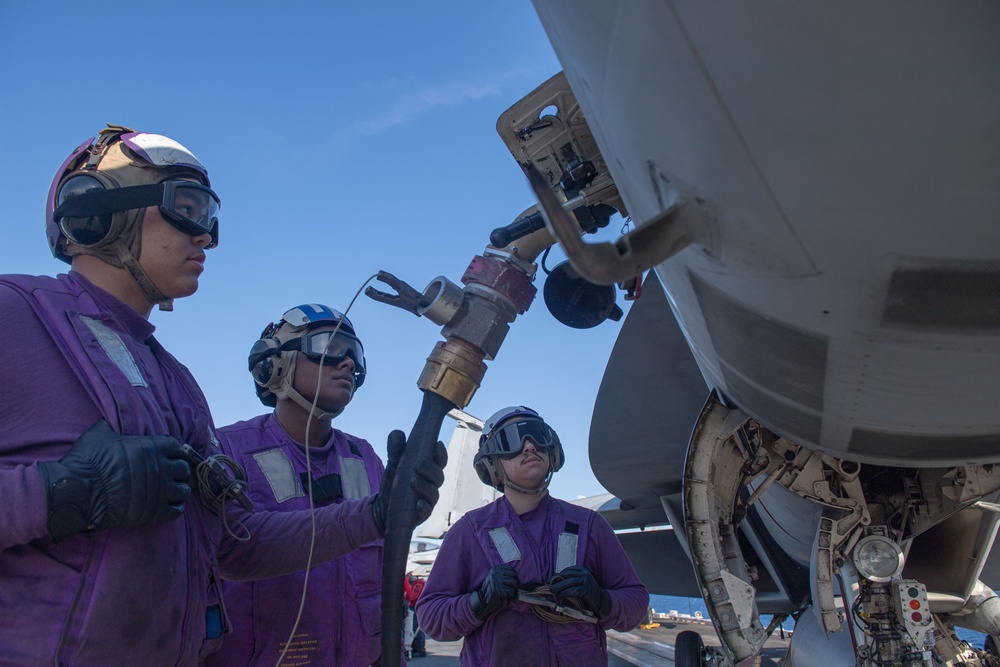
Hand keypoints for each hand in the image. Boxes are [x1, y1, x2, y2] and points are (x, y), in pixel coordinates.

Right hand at [38, 419, 191, 540]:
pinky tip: (168, 505)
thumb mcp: (99, 434)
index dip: (172, 451)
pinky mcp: (154, 512)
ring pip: (184, 490)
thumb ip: (112, 426)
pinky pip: (176, 510)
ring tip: (171, 491)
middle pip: (183, 468)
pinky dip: (175, 508)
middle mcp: (161, 468)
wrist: (77, 493)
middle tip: (171, 475)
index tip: (167, 455)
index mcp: (151, 447)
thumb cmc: (87, 461)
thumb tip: (110, 420)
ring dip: (179, 489)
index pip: (176, 446)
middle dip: (178, 471)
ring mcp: (160, 491)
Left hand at [372, 430, 447, 535]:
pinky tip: (417, 503)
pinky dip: (423, 507)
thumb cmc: (395, 483)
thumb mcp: (393, 465)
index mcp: (427, 471)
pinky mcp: (420, 515)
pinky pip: (426, 512)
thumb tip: (397, 433)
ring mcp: (427, 501)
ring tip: (413, 481)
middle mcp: (430, 485)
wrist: (381, 509)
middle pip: (438, 476)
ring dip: (425, 486)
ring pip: (433, 493)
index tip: (437, 444)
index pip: (439, 461)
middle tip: (417, 464)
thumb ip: (395, 450)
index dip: (441, 453)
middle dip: (430, 469)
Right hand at [470, 564, 518, 619]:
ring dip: (516, 590)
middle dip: (517, 583)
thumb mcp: (496, 577)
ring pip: (514, 583)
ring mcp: (497, 581)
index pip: (511, 569)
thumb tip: (517, 576)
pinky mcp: (499, 590)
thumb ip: (504, 574)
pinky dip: (513, 596)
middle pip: (514, 576)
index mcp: (496, 569)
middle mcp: (496, 573)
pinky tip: (512, 598)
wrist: (483, 598)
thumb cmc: (492, 588)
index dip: (515, 576)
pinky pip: (511, 591)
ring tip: (514, 594)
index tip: (516, 581)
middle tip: (516, 589)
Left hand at [550, 565, 611, 618]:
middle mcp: (584, 573)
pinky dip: (566, 592)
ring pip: (569, 581)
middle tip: (548, 585)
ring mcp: (586, 580)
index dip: (556, 575)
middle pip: (567, 575)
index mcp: (581, 569)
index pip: (566, 570)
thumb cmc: (587, 592)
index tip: (549, 580)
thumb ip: (569, 580)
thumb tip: (554, 581)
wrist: (600, 601)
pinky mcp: (586, 589)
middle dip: (556, 580)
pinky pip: (574, 590)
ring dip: (559, 586)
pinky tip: (560, 595)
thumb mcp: (579, 583)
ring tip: (552, 590)